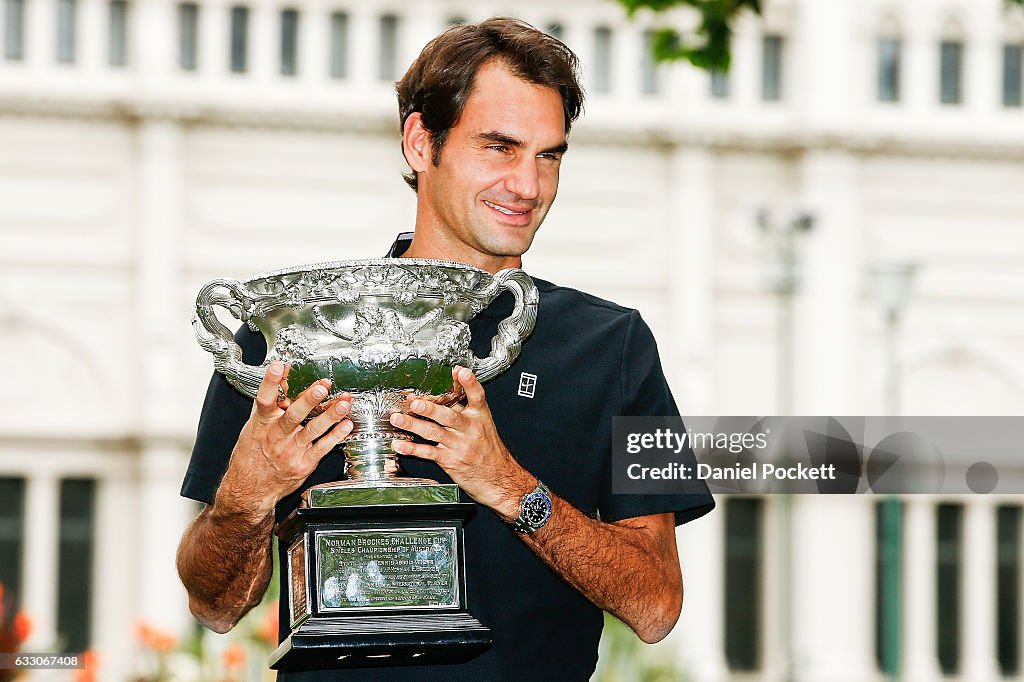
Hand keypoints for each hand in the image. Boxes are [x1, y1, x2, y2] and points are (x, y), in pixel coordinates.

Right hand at [219, 361, 353, 515]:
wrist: (250, 488)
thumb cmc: (252, 455)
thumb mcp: (255, 426)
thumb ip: (270, 402)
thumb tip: (282, 376)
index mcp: (262, 424)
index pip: (265, 399)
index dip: (271, 382)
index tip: (279, 366)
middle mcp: (277, 436)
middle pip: (294, 415)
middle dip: (309, 399)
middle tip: (322, 386)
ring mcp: (292, 450)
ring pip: (313, 430)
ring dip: (330, 416)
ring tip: (343, 403)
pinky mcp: (305, 463)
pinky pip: (323, 447)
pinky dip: (336, 435)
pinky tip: (346, 425)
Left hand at [388, 366, 531, 518]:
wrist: (499, 479)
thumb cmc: (490, 451)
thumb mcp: (484, 425)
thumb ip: (466, 407)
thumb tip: (452, 385)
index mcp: (480, 417)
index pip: (477, 396)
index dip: (469, 383)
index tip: (461, 372)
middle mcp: (470, 430)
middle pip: (449, 416)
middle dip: (430, 409)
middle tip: (415, 403)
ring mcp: (459, 446)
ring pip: (434, 433)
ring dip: (413, 425)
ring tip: (398, 419)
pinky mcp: (450, 461)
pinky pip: (428, 453)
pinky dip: (412, 449)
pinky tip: (400, 445)